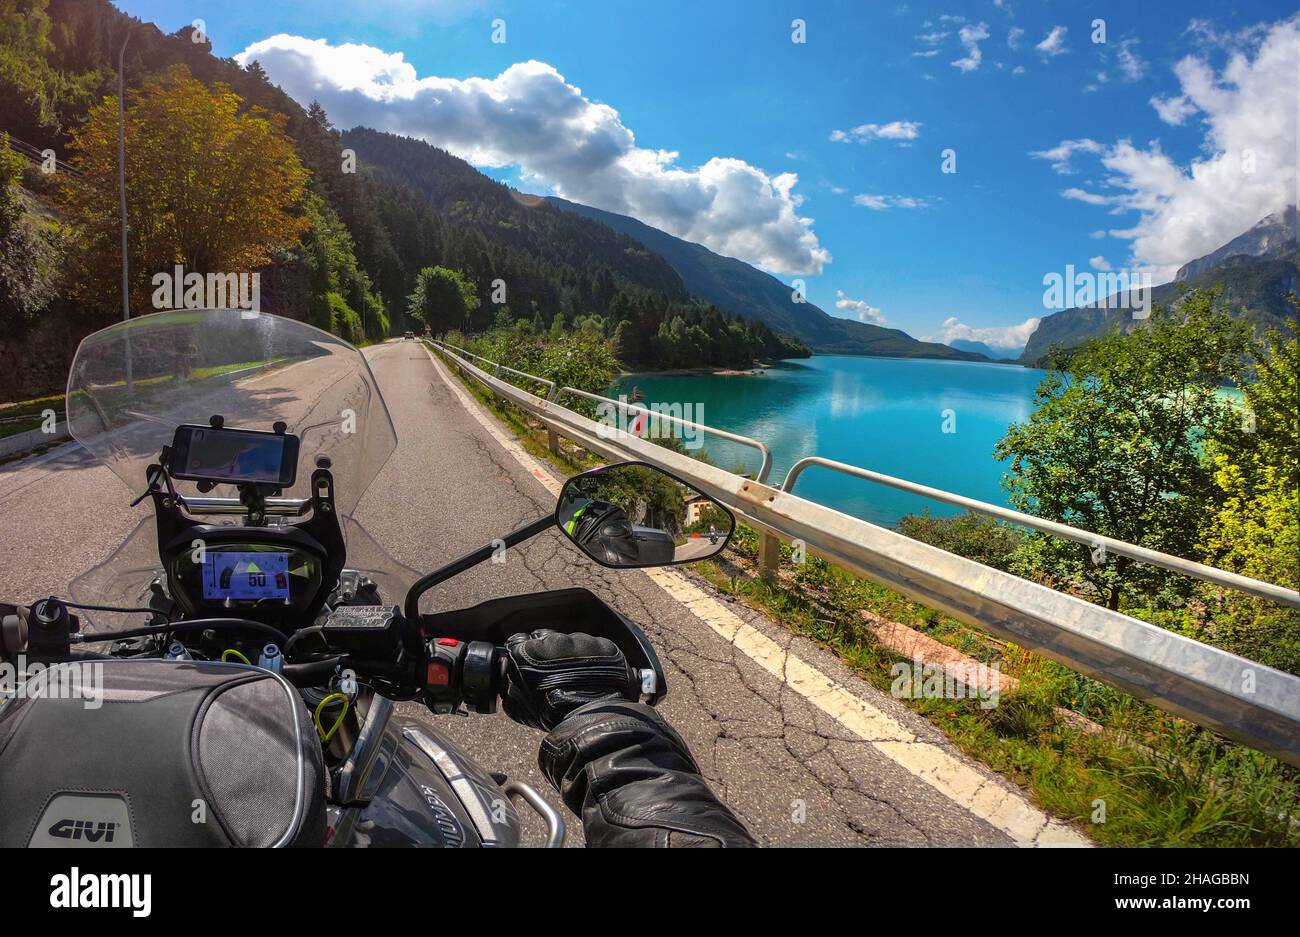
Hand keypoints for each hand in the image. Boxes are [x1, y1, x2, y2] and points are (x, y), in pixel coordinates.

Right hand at [500, 630, 628, 730]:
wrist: (588, 720)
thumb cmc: (550, 715)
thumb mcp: (517, 706)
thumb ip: (509, 685)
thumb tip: (509, 677)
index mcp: (527, 652)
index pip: (519, 640)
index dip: (524, 650)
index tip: (530, 660)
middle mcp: (553, 640)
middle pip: (546, 636)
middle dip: (547, 650)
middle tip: (555, 670)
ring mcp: (580, 640)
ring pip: (572, 640)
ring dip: (572, 653)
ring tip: (577, 675)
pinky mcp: (603, 645)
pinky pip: (596, 646)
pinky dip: (594, 656)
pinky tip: (594, 674)